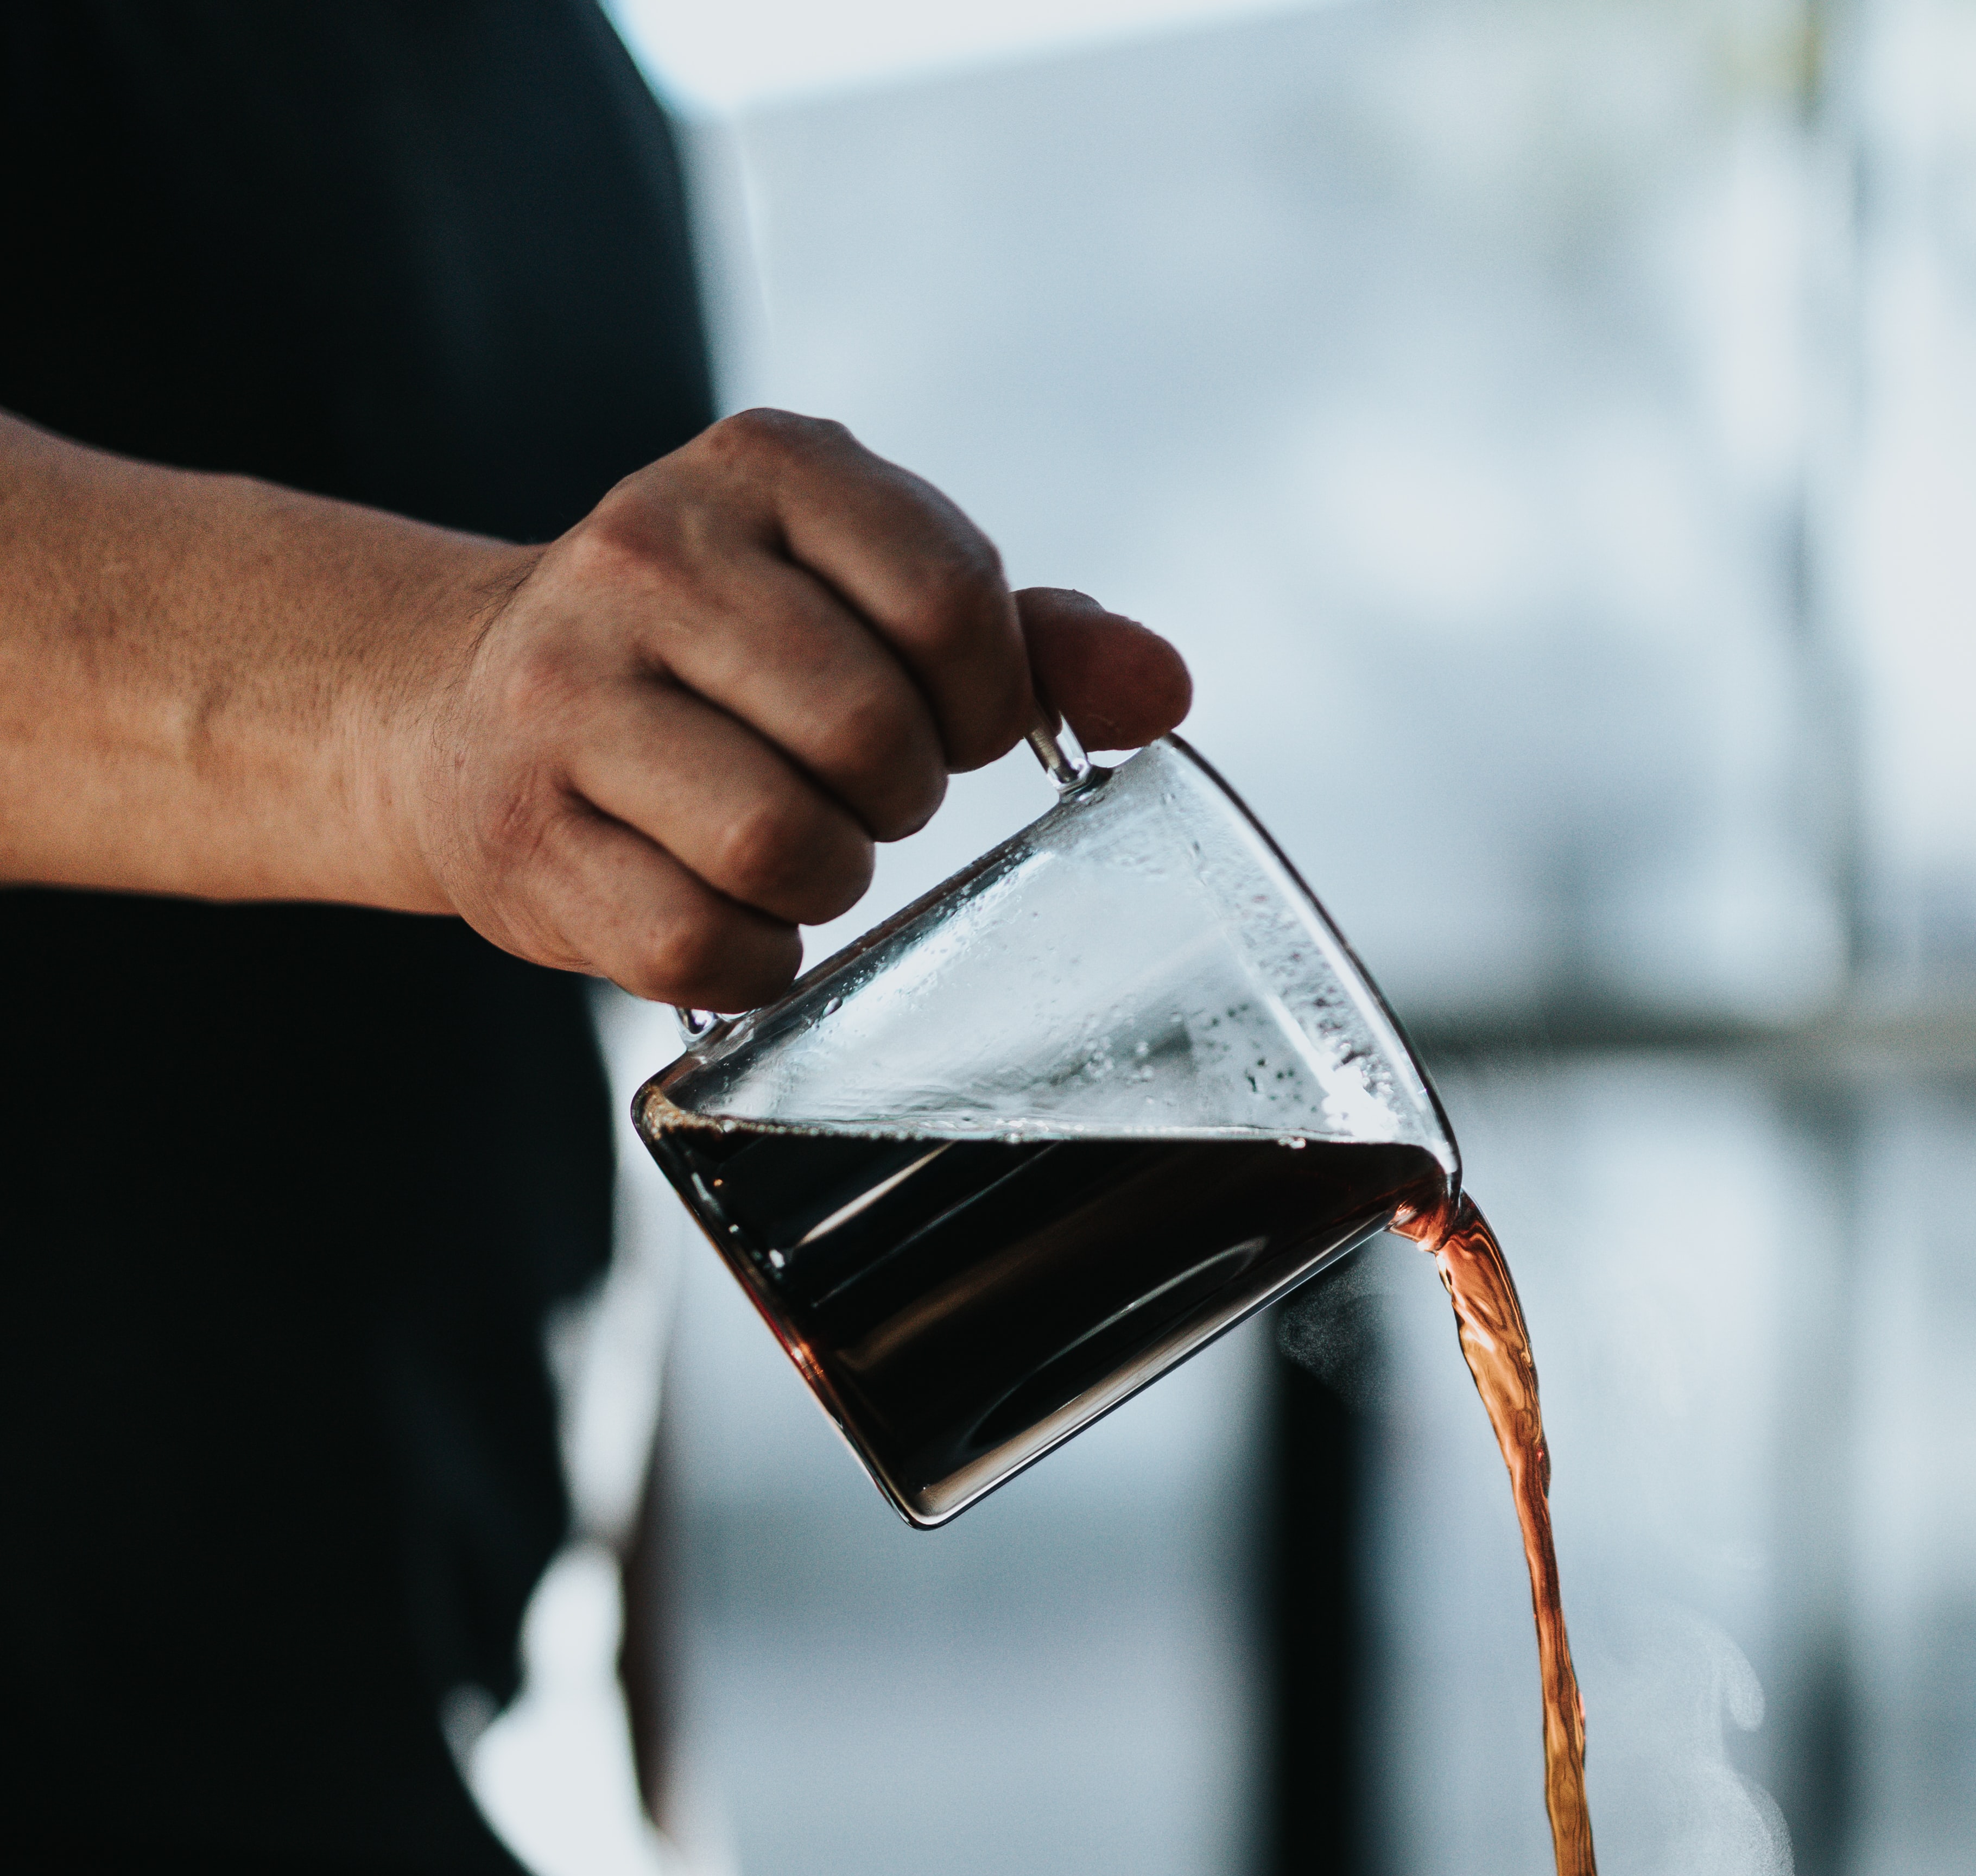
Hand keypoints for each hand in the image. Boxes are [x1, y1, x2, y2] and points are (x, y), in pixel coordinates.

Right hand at [400, 410, 1192, 1010]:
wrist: (466, 706)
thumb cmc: (714, 663)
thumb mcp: (859, 598)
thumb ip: (1021, 637)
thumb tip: (1163, 689)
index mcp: (760, 469)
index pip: (948, 599)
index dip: (988, 702)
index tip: (957, 730)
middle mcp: (646, 554)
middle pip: (868, 733)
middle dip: (898, 800)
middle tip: (858, 798)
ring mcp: (565, 694)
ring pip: (781, 844)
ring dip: (826, 883)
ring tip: (790, 848)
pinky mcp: (523, 833)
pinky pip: (700, 944)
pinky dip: (750, 960)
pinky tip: (727, 913)